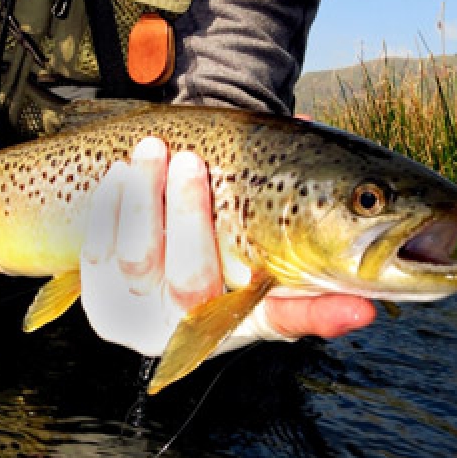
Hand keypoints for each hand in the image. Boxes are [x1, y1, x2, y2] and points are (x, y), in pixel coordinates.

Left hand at [79, 137, 375, 357]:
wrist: (150, 256)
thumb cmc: (212, 243)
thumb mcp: (247, 239)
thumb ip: (287, 194)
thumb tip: (315, 129)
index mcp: (244, 315)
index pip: (289, 319)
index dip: (323, 315)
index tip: (360, 307)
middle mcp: (194, 327)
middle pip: (192, 283)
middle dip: (189, 218)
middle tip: (190, 160)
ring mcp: (142, 319)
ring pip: (137, 262)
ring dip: (142, 202)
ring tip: (152, 149)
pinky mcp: (101, 302)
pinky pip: (97, 252)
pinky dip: (109, 210)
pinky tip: (120, 173)